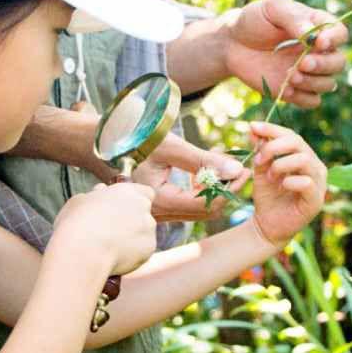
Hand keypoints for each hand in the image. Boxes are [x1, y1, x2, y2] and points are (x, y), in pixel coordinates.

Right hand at [52, 182, 156, 274]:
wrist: (84, 251)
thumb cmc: (77, 223)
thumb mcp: (80, 201)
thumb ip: (95, 195)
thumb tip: (100, 191)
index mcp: (127, 191)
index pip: (144, 192)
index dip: (134, 202)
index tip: (122, 210)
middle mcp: (142, 206)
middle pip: (144, 213)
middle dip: (134, 221)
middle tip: (114, 231)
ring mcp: (149, 228)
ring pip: (144, 233)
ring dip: (134, 238)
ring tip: (111, 246)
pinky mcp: (150, 248)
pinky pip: (143, 250)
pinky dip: (134, 254)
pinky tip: (116, 256)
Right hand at [131, 134, 251, 221]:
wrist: (109, 143)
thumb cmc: (136, 140)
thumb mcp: (170, 146)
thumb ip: (203, 159)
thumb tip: (235, 169)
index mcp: (159, 200)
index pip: (205, 205)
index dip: (227, 189)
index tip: (242, 170)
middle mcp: (159, 213)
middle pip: (205, 211)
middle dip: (225, 190)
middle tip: (240, 168)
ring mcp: (159, 212)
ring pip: (199, 210)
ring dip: (215, 190)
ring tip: (224, 166)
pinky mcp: (161, 207)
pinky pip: (189, 206)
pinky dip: (202, 190)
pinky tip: (203, 172)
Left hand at [224, 0, 348, 108]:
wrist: (233, 44)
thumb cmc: (254, 20)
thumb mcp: (272, 8)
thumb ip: (292, 17)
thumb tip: (310, 34)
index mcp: (318, 27)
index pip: (340, 33)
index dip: (334, 39)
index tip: (318, 42)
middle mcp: (318, 51)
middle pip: (339, 62)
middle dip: (323, 65)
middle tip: (302, 64)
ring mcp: (309, 72)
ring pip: (328, 84)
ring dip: (313, 83)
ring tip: (291, 77)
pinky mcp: (296, 90)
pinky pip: (312, 101)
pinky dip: (303, 98)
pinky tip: (287, 89)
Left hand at [248, 122, 326, 247]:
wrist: (267, 225)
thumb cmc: (267, 196)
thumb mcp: (260, 169)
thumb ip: (259, 150)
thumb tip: (253, 128)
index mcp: (304, 156)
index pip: (291, 135)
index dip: (272, 129)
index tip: (252, 126)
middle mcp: (315, 166)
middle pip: (298, 143)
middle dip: (273, 147)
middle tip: (257, 159)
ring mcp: (319, 183)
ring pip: (304, 159)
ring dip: (280, 164)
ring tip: (269, 176)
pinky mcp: (316, 200)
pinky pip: (307, 182)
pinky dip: (290, 181)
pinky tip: (281, 186)